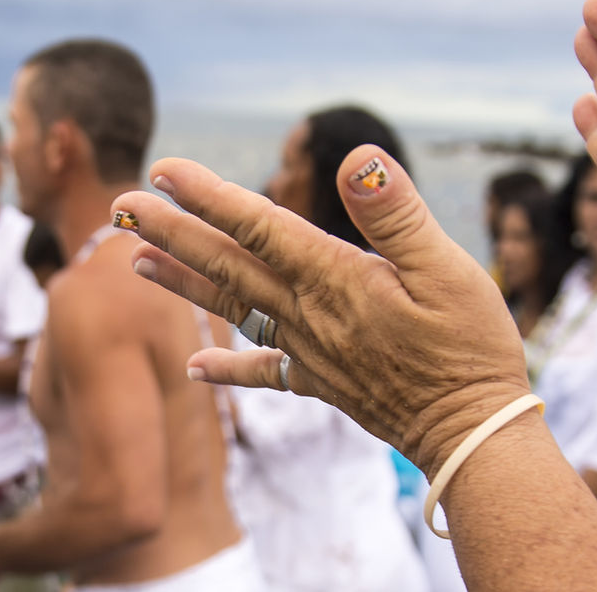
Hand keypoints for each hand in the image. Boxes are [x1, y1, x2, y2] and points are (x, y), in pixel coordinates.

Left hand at [111, 150, 530, 475]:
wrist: (474, 437)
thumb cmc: (471, 347)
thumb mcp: (448, 267)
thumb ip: (396, 214)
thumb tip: (355, 159)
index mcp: (336, 278)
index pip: (259, 226)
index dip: (209, 195)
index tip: (164, 170)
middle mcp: (310, 314)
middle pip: (229, 264)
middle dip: (173, 231)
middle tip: (121, 206)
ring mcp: (312, 352)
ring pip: (235, 309)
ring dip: (184, 283)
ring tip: (136, 261)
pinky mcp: (325, 383)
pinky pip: (266, 372)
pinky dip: (228, 367)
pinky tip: (194, 366)